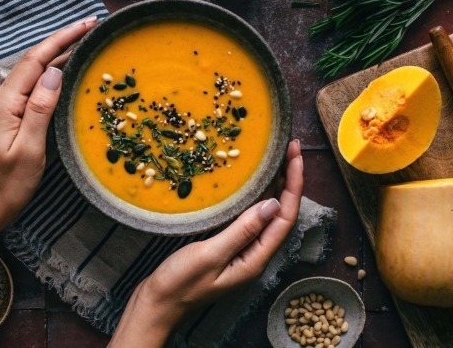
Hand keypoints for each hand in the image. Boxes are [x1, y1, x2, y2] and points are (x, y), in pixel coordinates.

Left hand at [0, 17, 97, 320]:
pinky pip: (33, 85)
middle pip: (34, 60)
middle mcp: (2, 98)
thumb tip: (54, 73)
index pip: (36, 61)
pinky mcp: (10, 115)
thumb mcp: (29, 149)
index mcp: (5, 102)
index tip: (86, 24)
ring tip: (83, 41)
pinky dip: (51, 72)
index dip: (61, 39)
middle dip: (62, 40)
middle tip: (90, 27)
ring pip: (33, 71)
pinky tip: (65, 70)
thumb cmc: (9, 184)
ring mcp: (5, 106)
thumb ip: (40, 108)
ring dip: (57, 54)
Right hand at [110, 140, 303, 345]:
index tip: (294, 156)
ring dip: (275, 186)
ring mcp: (242, 251)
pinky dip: (256, 195)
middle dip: (289, 180)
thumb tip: (274, 204)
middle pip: (282, 213)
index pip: (286, 217)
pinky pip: (250, 217)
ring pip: (267, 214)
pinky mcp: (229, 246)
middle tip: (290, 148)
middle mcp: (254, 254)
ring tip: (278, 158)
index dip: (293, 184)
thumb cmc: (180, 283)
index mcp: (256, 259)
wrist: (157, 303)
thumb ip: (242, 231)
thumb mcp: (211, 255)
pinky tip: (252, 182)